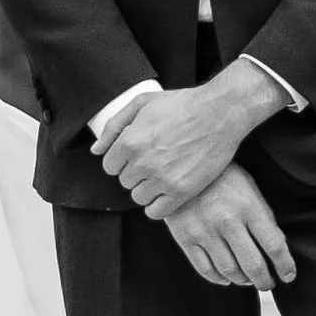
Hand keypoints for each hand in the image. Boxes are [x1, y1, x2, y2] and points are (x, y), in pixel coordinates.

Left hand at [100, 67, 284, 212]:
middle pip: (125, 182)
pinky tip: (166, 192)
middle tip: (153, 161)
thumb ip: (114, 126)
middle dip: (135, 172)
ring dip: (147, 188)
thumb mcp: (142, 103)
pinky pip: (157, 212)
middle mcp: (143, 163)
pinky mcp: (182, 192)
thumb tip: (96, 150)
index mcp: (129, 142)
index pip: (110, 166)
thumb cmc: (181, 104)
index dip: (122, 160)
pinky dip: (158, 206)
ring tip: (162, 175)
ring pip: (139, 197)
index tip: (135, 155)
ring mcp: (162, 179)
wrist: (219, 113)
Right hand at [161, 167, 295, 292]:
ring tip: (248, 280)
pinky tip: (226, 277)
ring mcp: (204, 230)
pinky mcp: (185, 237)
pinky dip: (219, 279)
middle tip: (268, 284)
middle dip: (265, 281)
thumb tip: (278, 247)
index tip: (288, 276)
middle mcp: (227, 221)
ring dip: (243, 281)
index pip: (274, 245)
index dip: (285, 266)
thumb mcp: (250, 188)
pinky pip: (205, 269)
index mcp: (248, 206)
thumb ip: (264, 217)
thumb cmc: (223, 177)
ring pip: (229, 271)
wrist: (181, 165)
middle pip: (252, 265)